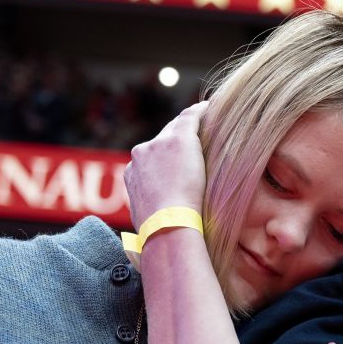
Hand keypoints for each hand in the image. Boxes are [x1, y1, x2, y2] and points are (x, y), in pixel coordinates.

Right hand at [124, 101, 208, 230]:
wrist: (167, 225)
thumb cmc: (161, 233)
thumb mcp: (146, 225)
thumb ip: (150, 217)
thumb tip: (148, 234)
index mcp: (131, 174)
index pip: (150, 158)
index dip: (165, 158)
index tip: (178, 162)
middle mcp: (141, 155)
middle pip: (161, 140)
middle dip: (175, 141)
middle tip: (195, 142)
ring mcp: (158, 144)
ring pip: (175, 129)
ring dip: (188, 127)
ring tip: (205, 123)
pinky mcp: (179, 139)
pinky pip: (191, 118)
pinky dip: (201, 112)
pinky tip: (211, 110)